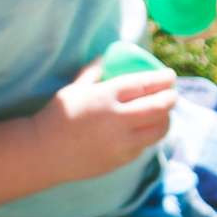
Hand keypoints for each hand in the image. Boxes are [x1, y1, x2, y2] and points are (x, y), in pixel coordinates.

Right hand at [38, 61, 176, 182]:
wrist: (44, 152)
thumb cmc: (59, 115)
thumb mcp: (75, 87)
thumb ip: (96, 71)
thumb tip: (110, 57)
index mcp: (105, 97)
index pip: (143, 85)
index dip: (161, 79)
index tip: (170, 76)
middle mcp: (116, 120)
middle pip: (158, 107)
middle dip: (171, 98)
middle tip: (173, 94)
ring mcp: (121, 143)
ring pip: (158, 130)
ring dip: (166, 119)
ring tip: (164, 112)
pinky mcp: (122, 160)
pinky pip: (145, 145)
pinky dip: (150, 135)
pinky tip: (146, 129)